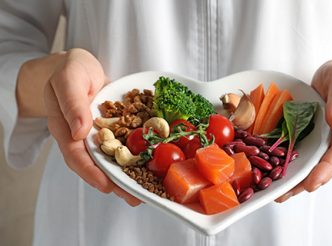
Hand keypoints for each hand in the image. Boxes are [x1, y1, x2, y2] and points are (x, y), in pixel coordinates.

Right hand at [43, 48, 140, 205]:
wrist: (78, 65)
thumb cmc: (69, 69)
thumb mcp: (68, 79)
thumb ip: (72, 102)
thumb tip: (80, 131)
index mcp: (66, 129)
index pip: (76, 156)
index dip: (91, 172)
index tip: (107, 185)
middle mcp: (82, 137)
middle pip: (97, 164)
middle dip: (115, 182)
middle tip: (135, 197)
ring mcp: (99, 135)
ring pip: (112, 158)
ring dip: (128, 174)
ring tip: (147, 190)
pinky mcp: (113, 129)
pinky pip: (124, 144)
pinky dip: (136, 156)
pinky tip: (151, 164)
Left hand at [276, 60, 331, 202]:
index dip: (327, 168)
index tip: (311, 182)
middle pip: (330, 166)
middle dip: (307, 181)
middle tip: (282, 193)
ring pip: (320, 168)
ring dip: (299, 182)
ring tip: (277, 192)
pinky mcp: (327, 147)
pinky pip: (314, 161)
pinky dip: (298, 171)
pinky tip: (282, 180)